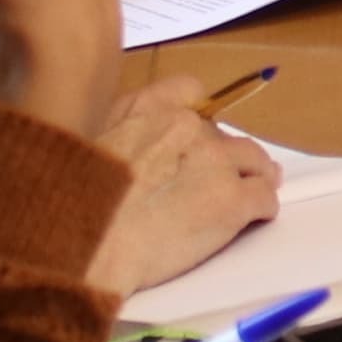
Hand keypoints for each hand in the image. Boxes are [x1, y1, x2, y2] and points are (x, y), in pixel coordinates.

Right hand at [85, 91, 281, 295]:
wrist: (85, 250)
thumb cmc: (76, 208)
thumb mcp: (88, 145)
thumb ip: (123, 128)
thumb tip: (144, 138)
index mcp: (148, 110)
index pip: (191, 92)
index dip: (198, 119)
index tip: (199, 138)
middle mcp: (187, 127)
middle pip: (224, 134)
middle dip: (222, 157)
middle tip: (219, 178)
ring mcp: (215, 163)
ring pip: (255, 161)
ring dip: (254, 177)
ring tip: (252, 191)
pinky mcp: (233, 200)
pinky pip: (265, 197)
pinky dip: (262, 208)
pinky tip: (253, 218)